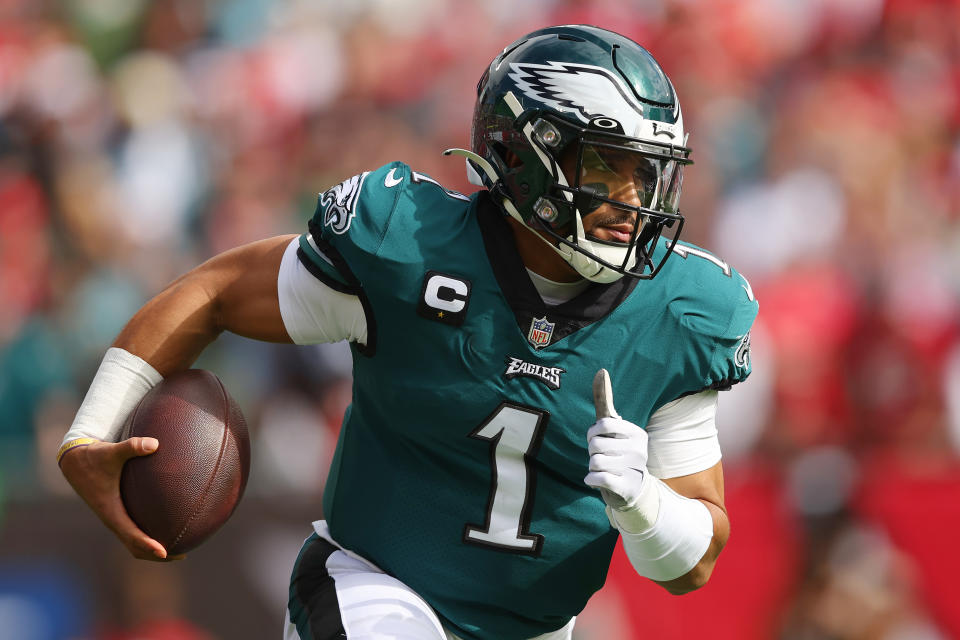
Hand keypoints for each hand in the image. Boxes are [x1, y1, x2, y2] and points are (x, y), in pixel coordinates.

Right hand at [59, 438, 181, 560]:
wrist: (74, 461)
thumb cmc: (94, 456)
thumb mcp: (112, 451)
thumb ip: (133, 447)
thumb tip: (155, 443)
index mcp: (110, 510)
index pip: (131, 534)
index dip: (148, 544)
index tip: (165, 551)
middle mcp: (112, 518)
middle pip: (134, 546)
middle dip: (155, 555)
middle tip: (181, 555)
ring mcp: (113, 517)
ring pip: (133, 541)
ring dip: (152, 549)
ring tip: (179, 549)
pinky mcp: (116, 512)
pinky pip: (133, 530)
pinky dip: (147, 536)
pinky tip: (167, 527)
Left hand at [584, 369, 650, 510]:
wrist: (632, 487)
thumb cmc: (618, 450)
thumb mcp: (613, 426)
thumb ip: (605, 400)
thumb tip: (601, 371)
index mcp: (636, 433)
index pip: (602, 425)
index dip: (593, 433)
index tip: (598, 438)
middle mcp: (639, 450)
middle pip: (595, 445)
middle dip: (592, 451)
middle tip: (602, 456)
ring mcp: (634, 470)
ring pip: (594, 462)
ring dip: (592, 466)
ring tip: (604, 468)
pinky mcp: (626, 488)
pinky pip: (597, 478)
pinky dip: (591, 479)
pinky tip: (596, 479)